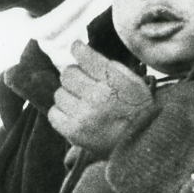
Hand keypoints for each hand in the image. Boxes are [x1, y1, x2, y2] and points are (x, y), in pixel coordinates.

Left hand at [47, 40, 151, 156]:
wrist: (140, 143)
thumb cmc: (137, 109)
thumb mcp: (133, 81)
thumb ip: (110, 66)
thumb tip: (84, 53)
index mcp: (113, 81)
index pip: (85, 56)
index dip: (78, 49)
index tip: (77, 48)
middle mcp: (96, 96)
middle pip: (67, 74)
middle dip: (74, 76)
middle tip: (83, 83)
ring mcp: (82, 115)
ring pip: (59, 93)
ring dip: (68, 95)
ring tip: (81, 102)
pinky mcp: (73, 132)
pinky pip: (54, 113)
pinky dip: (61, 112)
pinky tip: (73, 113)